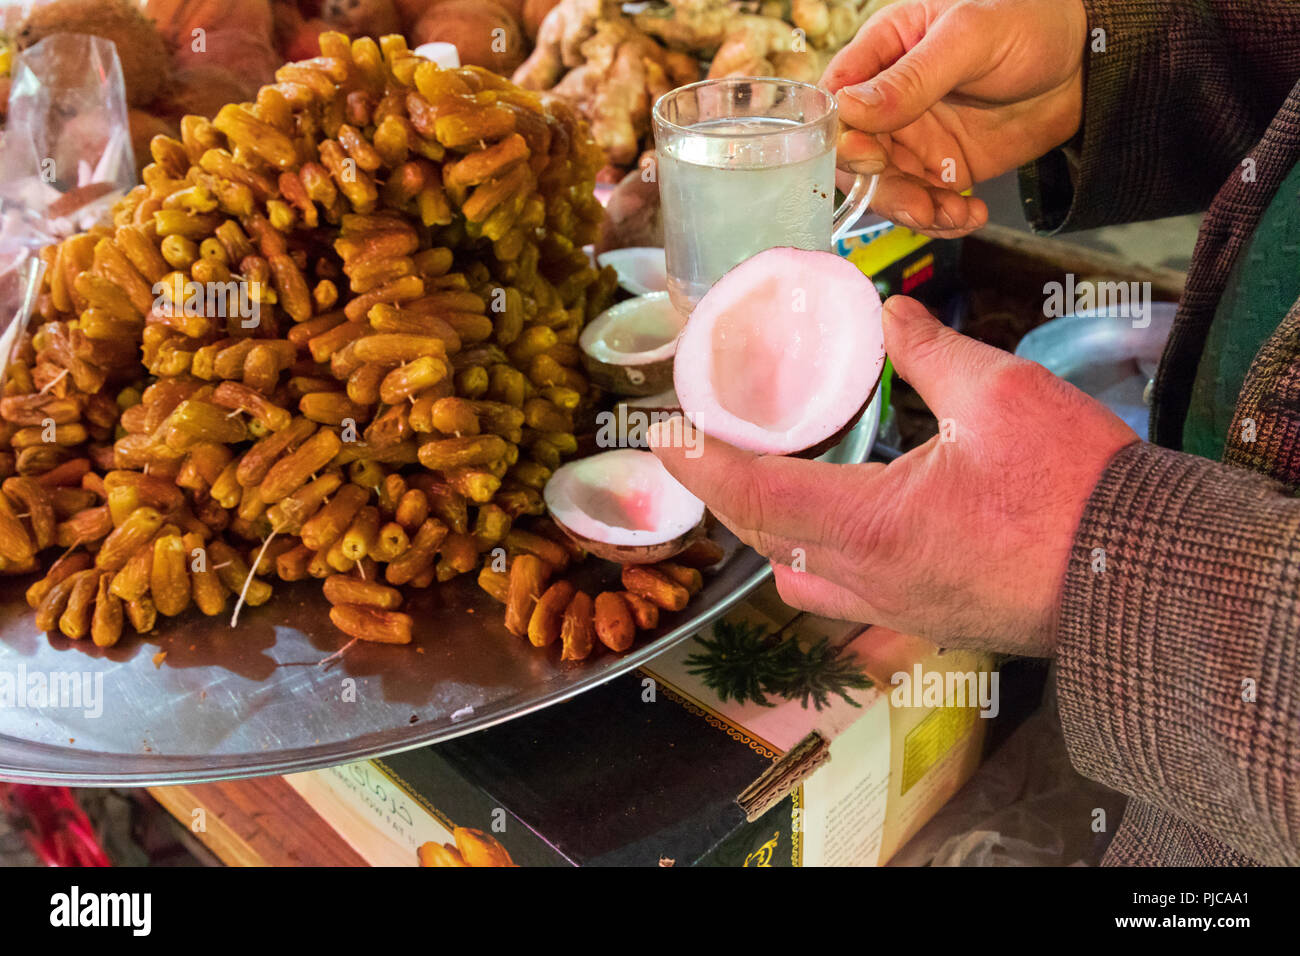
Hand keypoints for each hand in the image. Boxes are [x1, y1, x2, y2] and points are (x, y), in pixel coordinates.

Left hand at [647, 296, 1137, 656]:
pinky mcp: (925, 620)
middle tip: (703, 448)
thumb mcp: (1001, 394)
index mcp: (871, 525)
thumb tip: (891, 310)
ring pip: (798, 580)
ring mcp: (896, 609)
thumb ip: (930, 351)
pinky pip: (842, 597)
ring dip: (768, 533)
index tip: (662, 436)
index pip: (757, 492)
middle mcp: (868, 579)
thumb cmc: (1074, 487)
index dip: (701, 463)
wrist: (1139, 573)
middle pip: (764, 538)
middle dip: (725, 494)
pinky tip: (834, 527)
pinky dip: (814, 562)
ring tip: (767, 482)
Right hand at [822, 0, 1087, 236]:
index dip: (841, 137)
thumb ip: (911, 77)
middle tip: (916, 204)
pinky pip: (924, 204)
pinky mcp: (941, 168)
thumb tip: (850, 110)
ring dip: (914, 212)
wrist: (1087, 61)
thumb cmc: (1029, 21)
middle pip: (855, 158)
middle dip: (881, 189)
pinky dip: (942, 219)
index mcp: (883, 51)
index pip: (836, 101)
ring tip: (950, 213)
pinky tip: (970, 214)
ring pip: (887, 189)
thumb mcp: (969, 37)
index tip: (869, 157)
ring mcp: (914, 137)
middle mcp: (888, 100)